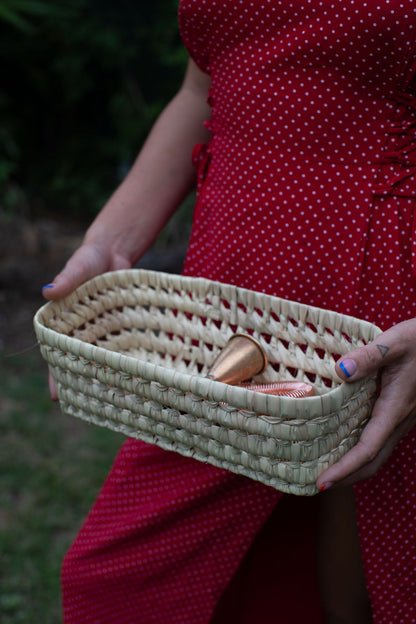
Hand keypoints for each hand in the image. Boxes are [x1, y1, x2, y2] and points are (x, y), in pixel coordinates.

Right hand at [42, 240, 131, 400]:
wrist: (115, 252)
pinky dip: (130, 360)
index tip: (57, 396)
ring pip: (106, 359)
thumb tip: (47, 292)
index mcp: (65, 322)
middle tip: (92, 406)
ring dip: (111, 377)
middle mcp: (85, 332)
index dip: (56, 374)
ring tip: (118, 399)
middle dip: (85, 383)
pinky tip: (139, 376)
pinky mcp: (124, 328)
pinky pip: (126, 347)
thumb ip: (66, 279)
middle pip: (82, 362)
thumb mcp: (78, 267)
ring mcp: (106, 332)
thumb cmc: (89, 259)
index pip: (57, 351)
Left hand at [316, 318, 415, 490]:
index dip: (345, 469)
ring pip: (378, 454)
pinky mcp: (401, 413)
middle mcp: (400, 420)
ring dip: (354, 468)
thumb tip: (342, 371)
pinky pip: (381, 441)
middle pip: (373, 461)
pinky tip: (344, 446)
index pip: (368, 448)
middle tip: (318, 486)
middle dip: (347, 478)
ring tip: (328, 472)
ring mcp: (402, 419)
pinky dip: (362, 452)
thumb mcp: (393, 343)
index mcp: (396, 407)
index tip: (322, 482)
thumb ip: (368, 357)